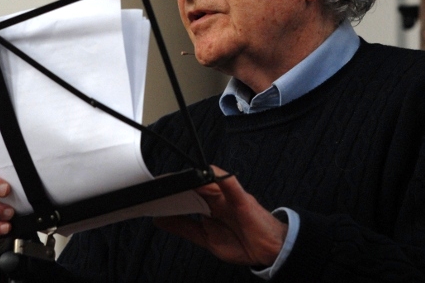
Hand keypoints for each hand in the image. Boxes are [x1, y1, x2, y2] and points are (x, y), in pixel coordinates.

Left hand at [154, 166, 287, 266]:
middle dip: (178, 183)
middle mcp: (218, 198)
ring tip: (176, 179)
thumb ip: (185, 227)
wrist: (271, 250)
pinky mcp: (243, 200)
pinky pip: (231, 185)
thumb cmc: (244, 241)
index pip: (186, 194)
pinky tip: (208, 173)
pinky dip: (221, 178)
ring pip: (210, 182)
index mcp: (208, 207)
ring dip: (193, 179)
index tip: (153, 193)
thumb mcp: (206, 238)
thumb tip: (160, 219)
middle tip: (158, 184)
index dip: (171, 191)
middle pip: (195, 185)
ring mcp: (230, 198)